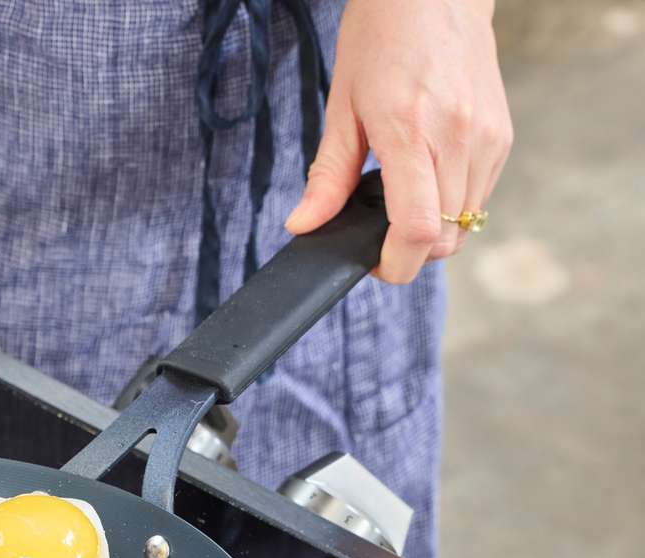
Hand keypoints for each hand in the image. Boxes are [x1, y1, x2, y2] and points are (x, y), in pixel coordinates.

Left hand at [284, 0, 512, 282]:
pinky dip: (451, 206)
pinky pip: (479, 196)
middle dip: (410, 253)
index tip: (373, 266)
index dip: (395, 264)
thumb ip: (327, 174)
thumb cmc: (381, 39)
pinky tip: (425, 181)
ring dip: (433, 232)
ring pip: (466, 223)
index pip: (415, 227)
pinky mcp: (503, 135)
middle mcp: (460, 137)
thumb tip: (304, 225)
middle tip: (377, 238)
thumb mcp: (341, 106)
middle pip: (445, 237)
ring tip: (398, 205)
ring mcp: (489, 137)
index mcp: (410, 129)